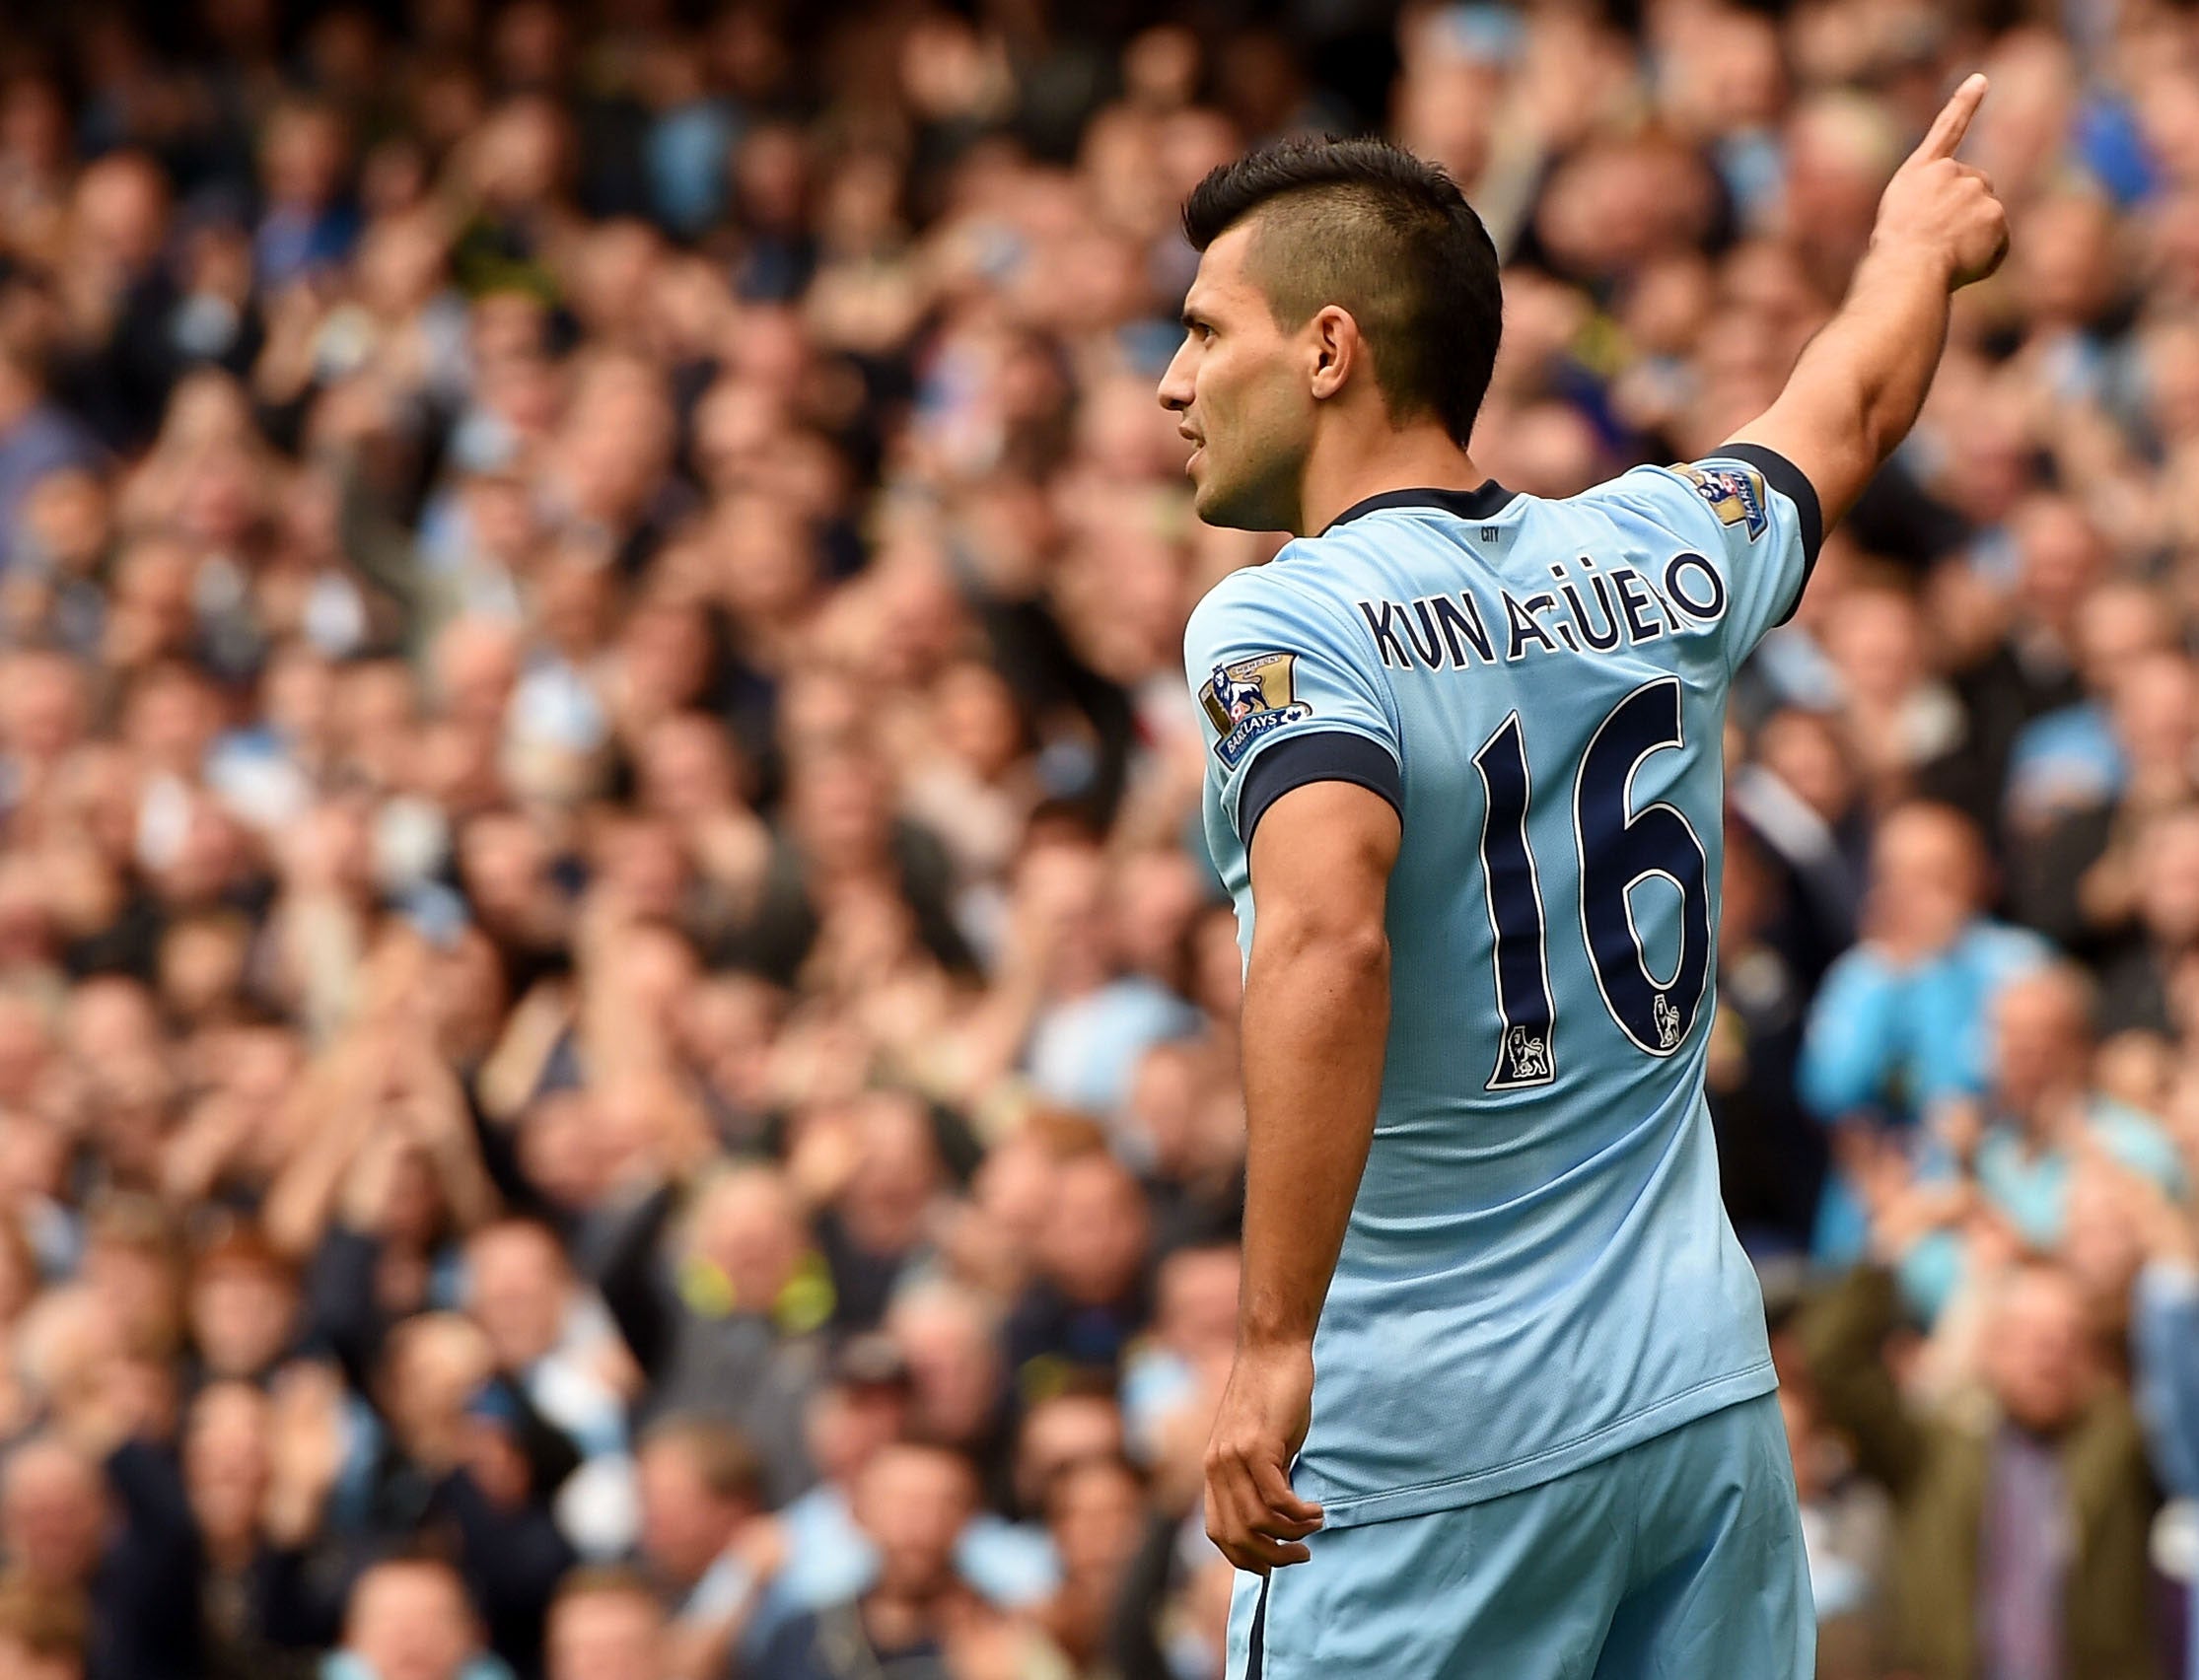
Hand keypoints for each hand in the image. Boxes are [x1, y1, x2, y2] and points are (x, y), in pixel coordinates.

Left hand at [1203, 1342, 1323, 1573]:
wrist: (1273, 1350)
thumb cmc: (1274, 1396)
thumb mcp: (1261, 1444)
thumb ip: (1262, 1479)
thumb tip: (1279, 1519)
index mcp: (1214, 1469)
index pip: (1218, 1532)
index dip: (1245, 1557)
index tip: (1273, 1566)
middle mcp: (1217, 1467)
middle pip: (1239, 1535)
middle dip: (1272, 1557)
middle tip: (1301, 1555)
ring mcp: (1234, 1456)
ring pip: (1260, 1521)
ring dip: (1292, 1534)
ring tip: (1314, 1526)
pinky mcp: (1257, 1445)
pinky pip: (1278, 1498)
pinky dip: (1300, 1514)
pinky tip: (1316, 1510)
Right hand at [1871, 74, 2009, 291]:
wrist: (1906, 268)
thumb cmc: (1893, 257)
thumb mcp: (1900, 221)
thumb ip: (1931, 205)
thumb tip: (1968, 218)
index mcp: (1920, 172)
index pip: (1947, 129)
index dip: (1964, 103)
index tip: (1980, 80)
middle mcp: (1951, 172)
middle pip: (1974, 187)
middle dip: (1966, 210)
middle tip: (1937, 240)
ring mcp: (1975, 189)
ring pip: (1986, 215)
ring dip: (1972, 236)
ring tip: (1943, 255)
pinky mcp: (1995, 212)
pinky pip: (1998, 241)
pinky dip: (1985, 255)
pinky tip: (1961, 264)